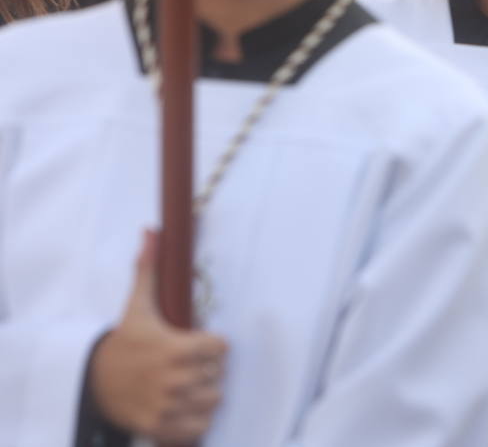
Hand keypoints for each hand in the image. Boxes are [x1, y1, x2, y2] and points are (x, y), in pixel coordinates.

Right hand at [91, 230, 228, 441]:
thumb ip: (149, 269)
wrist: (95, 384)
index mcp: (177, 349)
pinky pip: (199, 428)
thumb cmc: (127, 342)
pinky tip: (181, 406)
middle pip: (219, 374)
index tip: (195, 343)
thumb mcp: (138, 306)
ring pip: (213, 400)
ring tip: (185, 385)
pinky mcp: (161, 429)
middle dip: (206, 369)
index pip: (222, 347)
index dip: (211, 345)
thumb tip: (151, 231)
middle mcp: (175, 380)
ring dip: (204, 394)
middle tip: (185, 365)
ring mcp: (168, 407)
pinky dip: (195, 420)